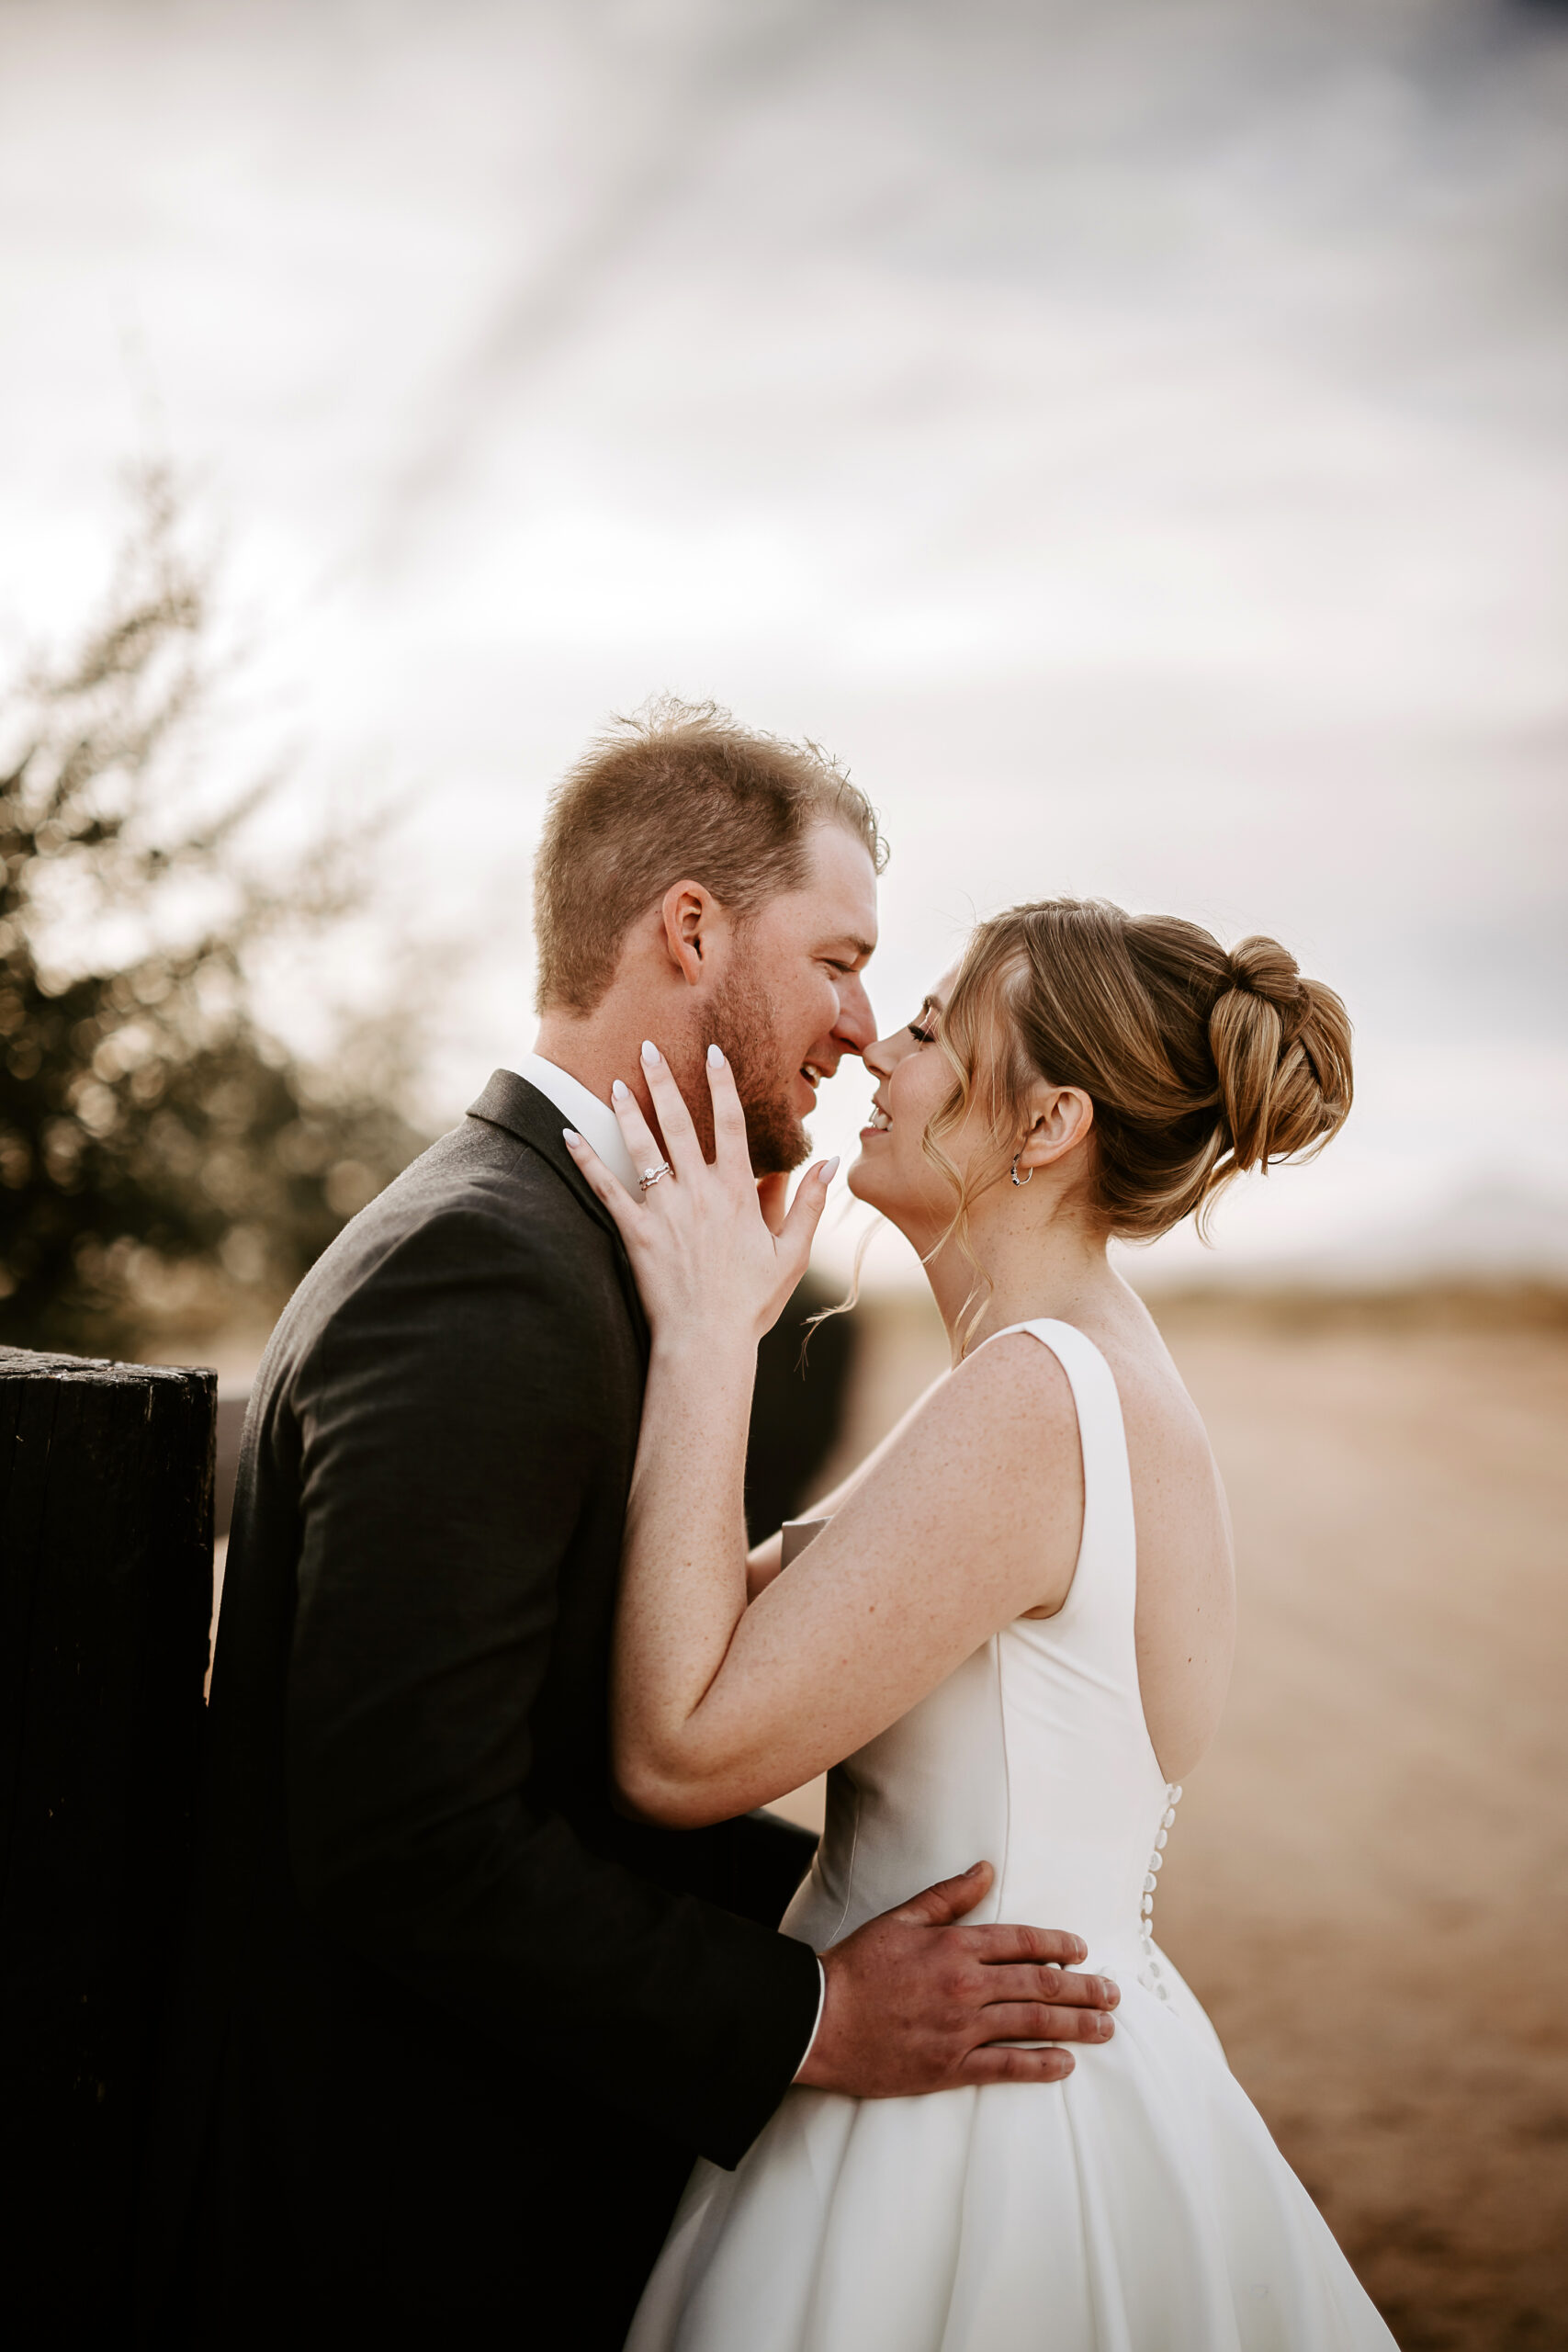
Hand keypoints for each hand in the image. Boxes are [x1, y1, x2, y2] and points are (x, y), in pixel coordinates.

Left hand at [563, 1041, 836, 1347]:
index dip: (723, 1084)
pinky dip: (586, 1159)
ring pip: (642, 1148)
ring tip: (616, 1081)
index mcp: (738, 1192)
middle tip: (648, 1046)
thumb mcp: (791, 1253)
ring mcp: (664, 1210)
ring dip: (628, 1111)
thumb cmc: (751, 1301)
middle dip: (664, 1081)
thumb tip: (829, 1162)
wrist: (708, 1339)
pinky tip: (568, 1133)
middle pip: (680, 1123)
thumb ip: (808, 1203)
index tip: (714, 1051)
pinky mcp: (635, 1232)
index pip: (732, 1124)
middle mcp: (699, 1191)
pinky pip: (605, 1188)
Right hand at [797, 1861, 1117, 2095]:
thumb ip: (947, 1897)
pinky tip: (1065, 2064)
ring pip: (1033, 2025)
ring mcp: (961, 2030)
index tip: (1083, 1950)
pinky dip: (1040, 2065)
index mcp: (955, 1946)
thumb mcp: (901, 1919)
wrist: (820, 2020)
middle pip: (1040, 1985)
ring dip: (1076, 2025)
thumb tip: (986, 1870)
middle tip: (1114, 1994)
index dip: (1059, 1944)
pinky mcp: (950, 2067)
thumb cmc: (855, 1967)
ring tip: (1105, 2028)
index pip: (1022, 1942)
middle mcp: (966, 1986)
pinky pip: (1006, 2067)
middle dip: (1084, 1989)